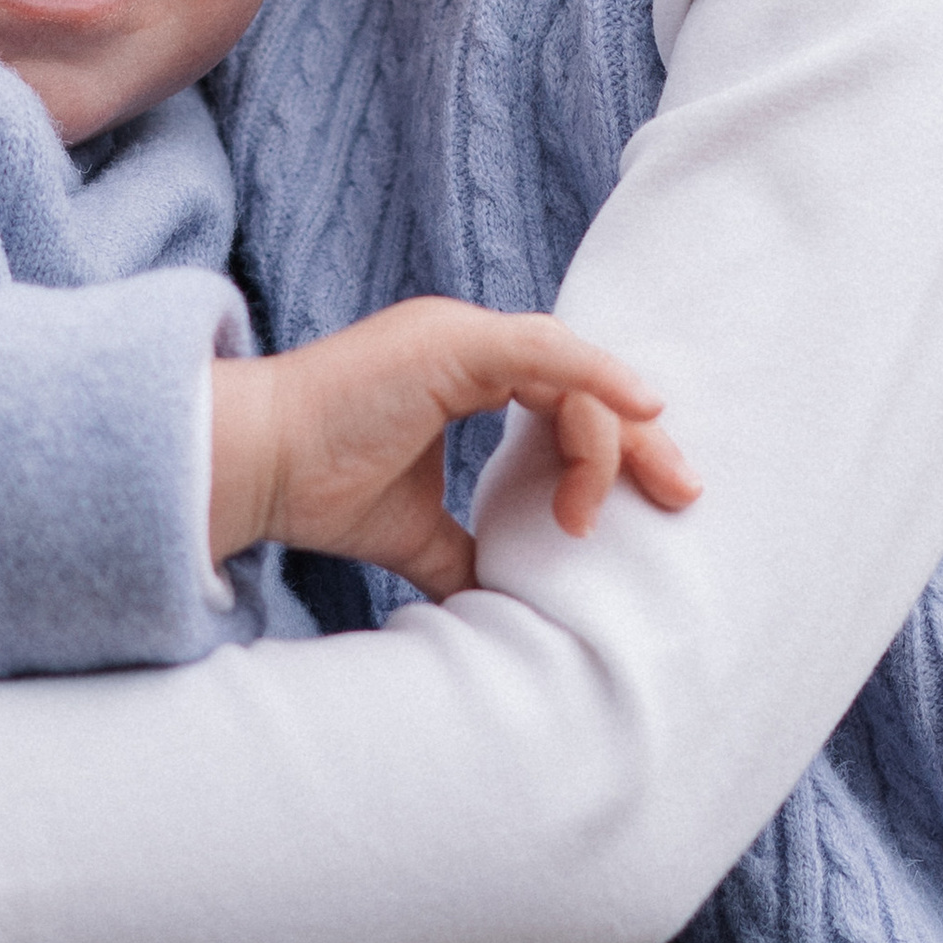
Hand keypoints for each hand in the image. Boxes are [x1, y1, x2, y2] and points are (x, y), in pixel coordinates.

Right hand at [208, 297, 698, 601]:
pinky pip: (543, 351)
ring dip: (609, 438)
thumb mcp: (416, 531)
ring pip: (571, 373)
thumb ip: (467, 550)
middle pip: (583, 379)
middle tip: (686, 492)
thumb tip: (507, 606)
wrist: (256, 469)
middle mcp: (468, 344)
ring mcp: (458, 336)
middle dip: (641, 438)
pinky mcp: (449, 343)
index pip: (566, 396)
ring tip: (601, 510)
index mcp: (464, 373)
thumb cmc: (318, 488)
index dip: (616, 444)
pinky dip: (595, 377)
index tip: (660, 500)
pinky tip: (639, 409)